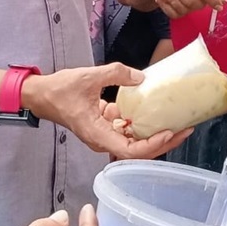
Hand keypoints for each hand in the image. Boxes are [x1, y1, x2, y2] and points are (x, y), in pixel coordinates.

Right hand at [26, 63, 191, 157]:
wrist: (41, 95)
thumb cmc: (59, 91)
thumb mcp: (88, 77)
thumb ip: (115, 74)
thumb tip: (141, 77)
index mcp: (97, 135)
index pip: (129, 151)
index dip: (152, 145)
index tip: (168, 133)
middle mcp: (103, 140)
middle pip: (138, 150)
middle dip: (163, 142)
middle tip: (185, 129)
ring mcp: (105, 134)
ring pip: (135, 142)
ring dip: (156, 134)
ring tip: (179, 122)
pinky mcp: (105, 126)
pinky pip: (128, 130)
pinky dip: (143, 123)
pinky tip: (157, 112)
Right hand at [153, 0, 226, 17]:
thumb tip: (223, 0)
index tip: (219, 6)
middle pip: (192, 1)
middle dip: (201, 4)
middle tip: (202, 0)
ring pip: (184, 9)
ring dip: (192, 8)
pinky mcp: (160, 1)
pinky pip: (175, 14)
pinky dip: (182, 12)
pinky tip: (182, 4)